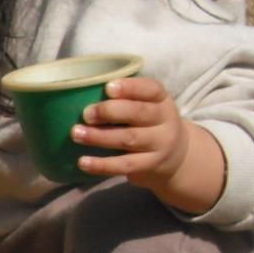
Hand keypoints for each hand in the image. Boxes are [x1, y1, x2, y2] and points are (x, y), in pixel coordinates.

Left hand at [73, 76, 224, 212]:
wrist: (177, 157)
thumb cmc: (148, 125)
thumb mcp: (147, 107)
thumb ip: (124, 100)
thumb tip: (77, 94)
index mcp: (162, 100)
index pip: (151, 89)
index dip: (130, 87)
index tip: (108, 87)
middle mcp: (164, 120)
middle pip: (140, 113)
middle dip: (110, 111)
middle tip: (86, 113)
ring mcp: (159, 144)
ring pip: (129, 138)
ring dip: (100, 137)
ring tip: (76, 133)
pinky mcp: (150, 165)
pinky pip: (124, 165)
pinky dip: (102, 165)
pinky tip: (83, 162)